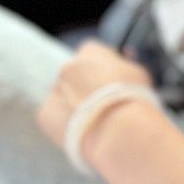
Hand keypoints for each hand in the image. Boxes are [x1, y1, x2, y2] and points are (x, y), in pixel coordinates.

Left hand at [35, 39, 155, 154]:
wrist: (119, 131)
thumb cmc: (133, 100)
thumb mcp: (138, 73)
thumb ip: (125, 65)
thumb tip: (123, 61)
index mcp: (90, 52)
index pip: (92, 53)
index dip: (101, 69)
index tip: (109, 82)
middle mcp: (68, 67)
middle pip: (75, 74)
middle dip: (85, 87)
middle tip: (101, 104)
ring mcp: (54, 90)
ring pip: (63, 96)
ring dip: (74, 105)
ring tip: (94, 123)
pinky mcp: (45, 114)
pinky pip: (54, 117)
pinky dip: (64, 123)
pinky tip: (81, 131)